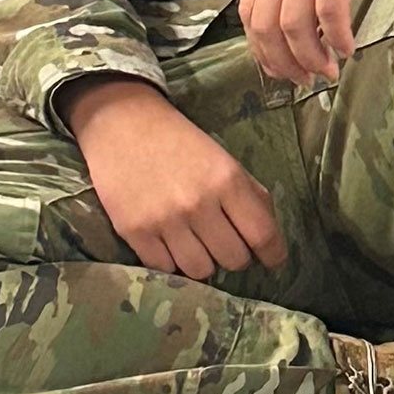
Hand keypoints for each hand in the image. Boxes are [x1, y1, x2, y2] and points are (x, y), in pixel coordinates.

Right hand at [61, 77, 286, 280]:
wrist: (119, 122)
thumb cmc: (177, 139)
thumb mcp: (222, 158)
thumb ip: (250, 193)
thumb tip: (268, 236)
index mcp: (227, 180)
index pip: (263, 235)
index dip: (273, 254)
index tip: (272, 259)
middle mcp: (199, 203)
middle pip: (234, 259)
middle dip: (235, 254)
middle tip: (224, 241)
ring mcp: (165, 221)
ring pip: (201, 270)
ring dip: (203, 260)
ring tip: (195, 242)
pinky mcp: (134, 232)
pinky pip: (165, 268)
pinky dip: (171, 261)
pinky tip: (169, 242)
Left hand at [240, 0, 393, 83]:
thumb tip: (294, 39)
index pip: (249, 13)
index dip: (263, 51)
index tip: (285, 72)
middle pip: (266, 24)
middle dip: (285, 62)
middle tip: (308, 80)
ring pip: (293, 23)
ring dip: (311, 57)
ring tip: (329, 70)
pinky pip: (328, 10)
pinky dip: (337, 37)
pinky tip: (349, 48)